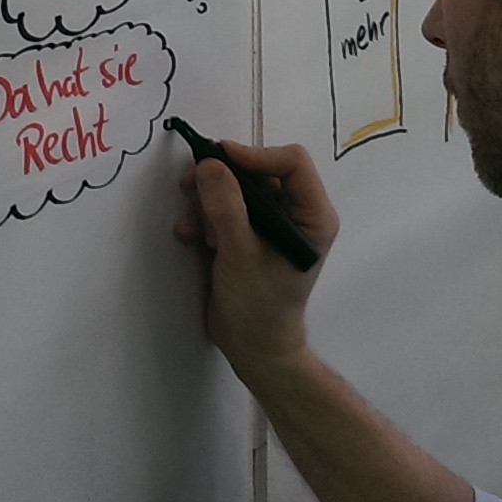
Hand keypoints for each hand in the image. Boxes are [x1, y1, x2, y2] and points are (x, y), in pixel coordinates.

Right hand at [173, 140, 337, 381]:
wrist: (252, 346)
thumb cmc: (260, 308)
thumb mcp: (240, 256)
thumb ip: (226, 209)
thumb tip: (210, 166)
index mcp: (312, 216)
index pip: (292, 163)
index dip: (255, 155)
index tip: (219, 158)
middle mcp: (295, 214)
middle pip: (258, 171)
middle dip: (221, 180)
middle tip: (188, 184)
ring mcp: (270, 223)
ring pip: (236, 187)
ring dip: (207, 201)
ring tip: (192, 228)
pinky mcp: (247, 233)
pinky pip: (224, 207)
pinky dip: (204, 216)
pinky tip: (192, 237)